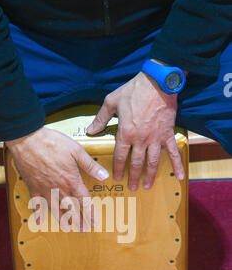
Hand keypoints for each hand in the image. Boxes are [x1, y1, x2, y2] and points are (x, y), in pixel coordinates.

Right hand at [5, 127, 108, 229]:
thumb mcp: (76, 151)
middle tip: (83, 229)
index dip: (90, 213)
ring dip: (62, 220)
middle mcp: (59, 189)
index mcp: (71, 180)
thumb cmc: (52, 142)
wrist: (27, 139)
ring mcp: (45, 189)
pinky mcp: (33, 187)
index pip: (84, 201)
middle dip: (78, 220)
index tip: (94, 222)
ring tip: (67, 228)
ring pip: (55, 209)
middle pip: (71, 209)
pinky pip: (36, 204)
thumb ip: (90, 165)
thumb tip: (104, 176)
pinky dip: (38, 213)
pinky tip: (39, 221)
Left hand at [87, 70, 183, 189]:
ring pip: (152, 162)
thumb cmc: (133, 90)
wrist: (157, 82)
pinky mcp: (168, 134)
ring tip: (147, 186)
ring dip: (150, 176)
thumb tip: (90, 131)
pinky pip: (173, 152)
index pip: (120, 156)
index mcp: (125, 133)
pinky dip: (177, 164)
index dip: (118, 168)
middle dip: (133, 177)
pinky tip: (179, 176)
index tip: (117, 178)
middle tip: (132, 187)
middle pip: (136, 163)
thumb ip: (100, 118)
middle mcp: (140, 139)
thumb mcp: (111, 102)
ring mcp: (155, 138)